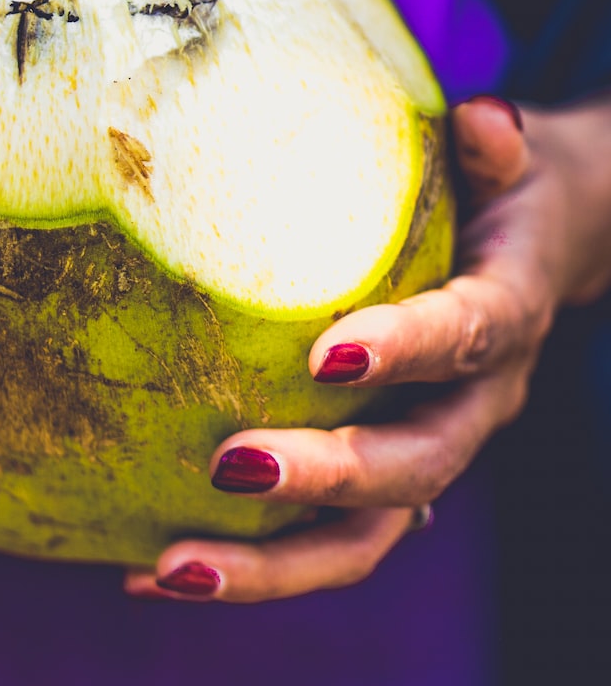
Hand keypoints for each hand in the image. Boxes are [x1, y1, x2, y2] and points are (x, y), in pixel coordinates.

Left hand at [124, 92, 610, 602]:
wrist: (539, 247)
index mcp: (506, 316)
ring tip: (165, 568)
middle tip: (228, 467)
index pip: (466, 338)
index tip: (327, 357)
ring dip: (270, 564)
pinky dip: (247, 562)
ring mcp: (430, 450)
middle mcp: (476, 403)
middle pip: (415, 469)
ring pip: (367, 537)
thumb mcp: (512, 155)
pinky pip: (325, 538)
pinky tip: (145, 566)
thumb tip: (483, 117)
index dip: (405, 352)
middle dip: (324, 479)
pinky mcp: (385, 479)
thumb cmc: (503, 188)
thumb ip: (499, 142)